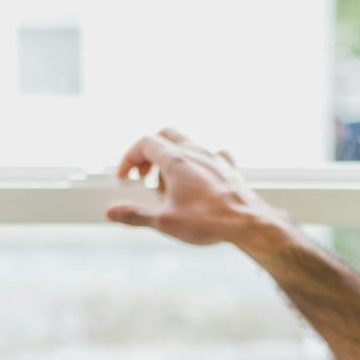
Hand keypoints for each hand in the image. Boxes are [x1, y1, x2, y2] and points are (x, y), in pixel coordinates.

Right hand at [104, 128, 282, 247]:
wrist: (249, 223)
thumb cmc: (208, 221)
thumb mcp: (164, 222)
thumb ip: (135, 214)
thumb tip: (111, 212)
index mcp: (175, 160)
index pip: (144, 143)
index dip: (128, 159)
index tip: (125, 179)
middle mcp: (195, 151)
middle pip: (165, 135)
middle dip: (149, 153)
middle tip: (144, 177)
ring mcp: (214, 157)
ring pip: (187, 143)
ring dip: (172, 159)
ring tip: (168, 186)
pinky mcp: (229, 168)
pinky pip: (212, 155)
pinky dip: (199, 163)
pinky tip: (199, 180)